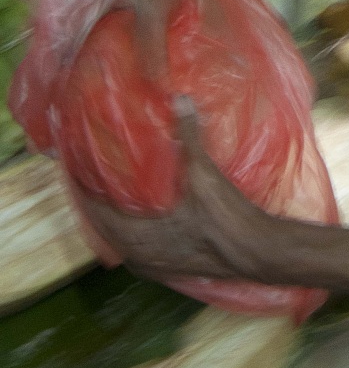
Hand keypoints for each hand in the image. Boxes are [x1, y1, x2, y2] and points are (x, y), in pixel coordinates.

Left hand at [76, 98, 286, 283]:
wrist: (255, 252)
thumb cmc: (224, 218)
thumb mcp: (204, 175)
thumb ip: (189, 137)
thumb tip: (180, 99)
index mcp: (137, 237)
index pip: (96, 211)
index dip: (83, 187)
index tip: (74, 165)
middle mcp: (138, 256)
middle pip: (103, 227)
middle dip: (97, 200)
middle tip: (93, 171)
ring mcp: (154, 266)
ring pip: (120, 241)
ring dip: (114, 217)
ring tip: (114, 190)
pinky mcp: (169, 268)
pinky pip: (137, 248)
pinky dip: (132, 230)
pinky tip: (143, 214)